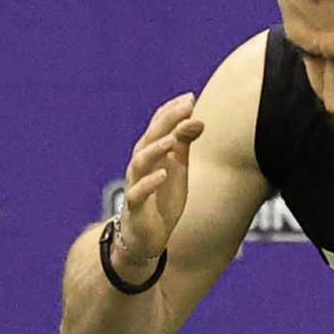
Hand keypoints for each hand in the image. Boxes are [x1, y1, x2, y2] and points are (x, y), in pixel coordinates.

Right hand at [119, 92, 207, 264]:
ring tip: (172, 140)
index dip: (172, 110)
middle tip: (186, 107)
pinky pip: (138, 192)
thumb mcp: (178, 168)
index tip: (191, 97)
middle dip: (167, 121)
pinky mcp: (135, 206)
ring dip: (156, 148)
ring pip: (140, 161)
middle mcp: (140, 164)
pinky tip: (163, 174)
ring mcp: (136, 184)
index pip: (158, 125)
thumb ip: (184, 145)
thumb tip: (198, 120)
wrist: (146, 236)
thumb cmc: (162, 199)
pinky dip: (150, 182)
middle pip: (150, 137)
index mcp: (151, 152)